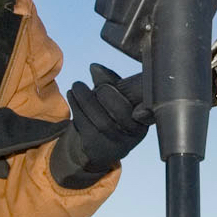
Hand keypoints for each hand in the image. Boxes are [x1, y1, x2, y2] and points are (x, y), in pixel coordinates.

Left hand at [50, 64, 152, 187]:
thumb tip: (94, 68)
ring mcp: (117, 144)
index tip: (99, 74)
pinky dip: (77, 108)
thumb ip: (109, 81)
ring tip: (76, 86)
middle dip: (103, 92)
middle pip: (120, 112)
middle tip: (90, 81)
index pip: (141, 102)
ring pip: (102, 121)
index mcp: (145, 117)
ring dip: (85, 99)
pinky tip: (71, 95)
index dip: (125, 89)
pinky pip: (87, 127)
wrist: (100, 147)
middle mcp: (135, 133)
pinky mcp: (98, 148)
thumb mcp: (115, 96)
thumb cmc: (111, 114)